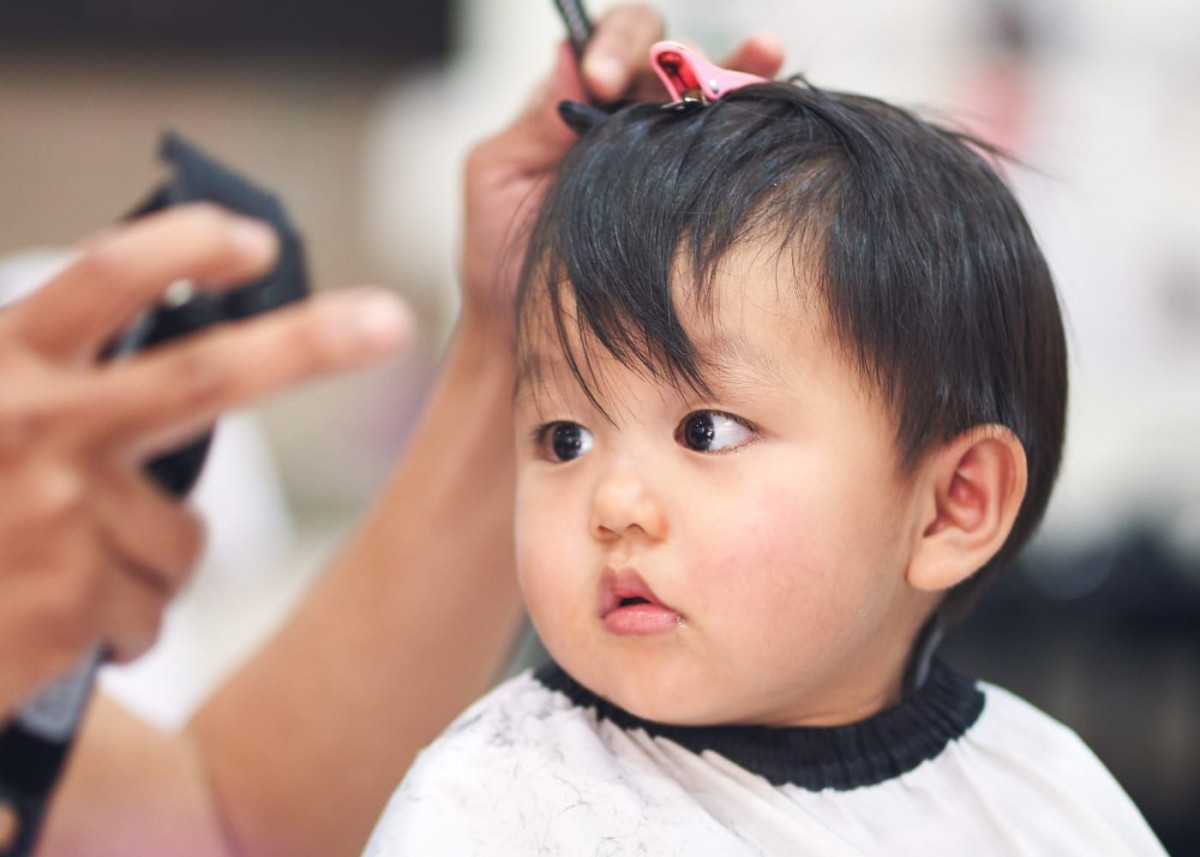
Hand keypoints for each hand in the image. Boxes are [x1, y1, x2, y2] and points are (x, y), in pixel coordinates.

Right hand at [0, 204, 411, 718]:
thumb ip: (54, 371)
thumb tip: (167, 321)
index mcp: (5, 361)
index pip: (105, 278)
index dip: (186, 249)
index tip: (256, 240)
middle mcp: (34, 424)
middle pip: (202, 375)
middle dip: (309, 346)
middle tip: (387, 321)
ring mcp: (57, 514)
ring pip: (182, 538)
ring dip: (143, 563)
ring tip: (53, 573)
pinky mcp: (73, 602)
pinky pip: (150, 608)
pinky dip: (118, 622)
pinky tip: (46, 620)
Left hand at [460, 4, 784, 332]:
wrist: (528, 335)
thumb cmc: (501, 259)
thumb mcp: (499, 177)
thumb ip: (533, 119)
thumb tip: (569, 58)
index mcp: (575, 105)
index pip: (606, 44)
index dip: (612, 46)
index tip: (600, 79)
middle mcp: (627, 121)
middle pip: (665, 58)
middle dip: (674, 55)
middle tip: (674, 77)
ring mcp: (665, 157)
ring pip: (707, 93)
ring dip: (735, 68)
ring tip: (761, 55)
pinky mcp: (694, 196)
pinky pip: (727, 147)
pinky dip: (753, 115)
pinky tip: (769, 96)